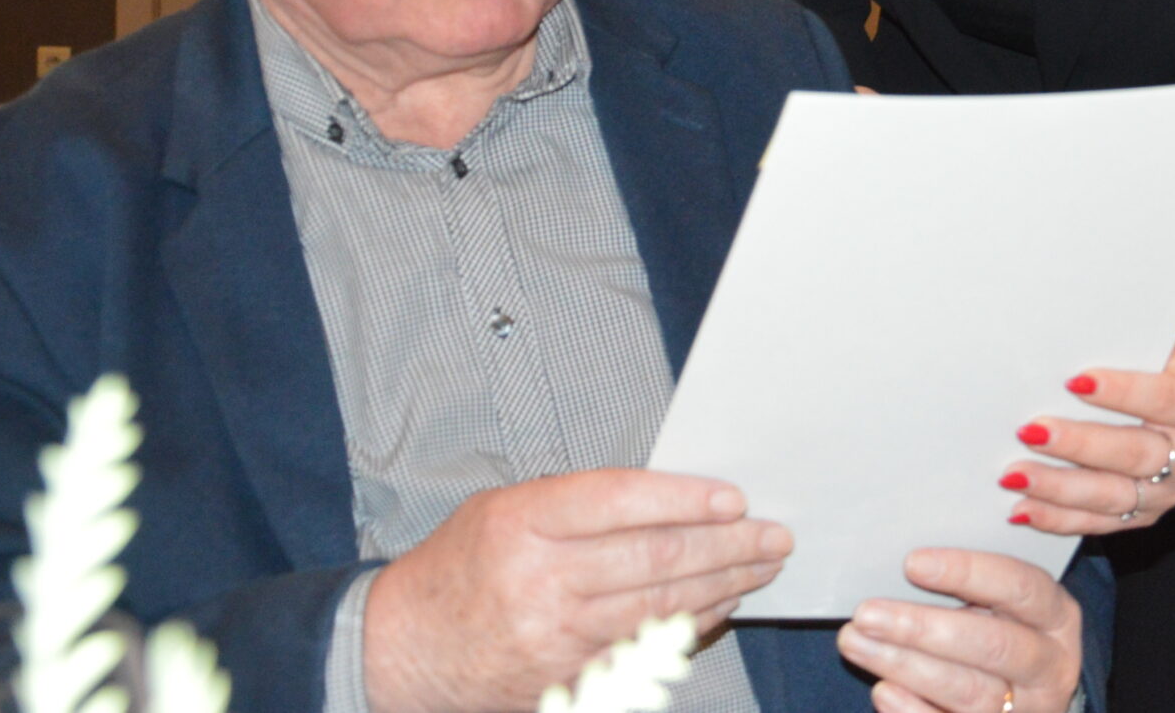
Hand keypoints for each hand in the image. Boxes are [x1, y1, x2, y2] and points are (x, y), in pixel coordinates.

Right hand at [364, 470, 790, 712]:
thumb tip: (672, 495)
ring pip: (661, 606)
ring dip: (724, 586)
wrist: (399, 650)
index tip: (735, 498)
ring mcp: (554, 637)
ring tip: (763, 566)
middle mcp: (540, 580)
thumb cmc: (461, 565)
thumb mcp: (504, 508)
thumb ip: (577, 500)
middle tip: (775, 535)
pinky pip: (646, 648)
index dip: (685, 498)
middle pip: (656, 558)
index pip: (621, 501)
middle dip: (728, 546)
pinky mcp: (566, 679)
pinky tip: (721, 606)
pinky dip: (691, 625)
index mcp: (522, 522)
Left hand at [838, 549, 1080, 712]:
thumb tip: (907, 566)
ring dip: (906, 666)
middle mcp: (1049, 666)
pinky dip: (912, 710)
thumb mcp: (1008, 606)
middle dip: (922, 628)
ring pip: (968, 691)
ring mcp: (1026, 711)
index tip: (912, 563)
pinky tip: (882, 689)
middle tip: (867, 613)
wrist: (1029, 697)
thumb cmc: (1008, 633)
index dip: (967, 572)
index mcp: (1057, 617)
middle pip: (991, 645)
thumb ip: (974, 588)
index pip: (1019, 586)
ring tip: (856, 642)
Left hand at [1002, 336, 1174, 534]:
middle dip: (1078, 444)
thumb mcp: (1160, 352)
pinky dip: (1056, 518)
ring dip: (1057, 487)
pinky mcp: (1140, 518)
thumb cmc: (1161, 371)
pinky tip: (1022, 509)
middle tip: (1031, 432)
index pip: (1163, 399)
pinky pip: (1095, 523)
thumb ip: (1126, 351)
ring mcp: (1165, 495)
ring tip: (1015, 475)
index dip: (1121, 391)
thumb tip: (1067, 348)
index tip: (1075, 381)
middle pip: (1133, 454)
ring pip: (1110, 496)